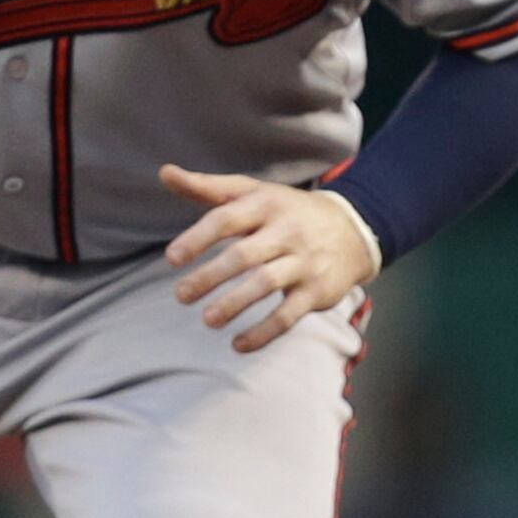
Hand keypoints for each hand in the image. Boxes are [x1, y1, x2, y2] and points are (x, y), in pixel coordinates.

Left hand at [160, 165, 378, 352]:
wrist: (352, 229)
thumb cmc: (287, 211)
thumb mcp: (253, 192)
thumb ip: (207, 188)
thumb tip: (165, 172)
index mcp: (266, 204)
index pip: (227, 218)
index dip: (198, 238)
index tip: (174, 258)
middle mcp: (287, 231)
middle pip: (244, 255)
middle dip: (210, 276)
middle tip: (181, 295)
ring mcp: (304, 262)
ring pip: (266, 284)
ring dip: (234, 303)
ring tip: (208, 320)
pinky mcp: (316, 291)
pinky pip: (288, 315)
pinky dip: (263, 332)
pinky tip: (238, 345)